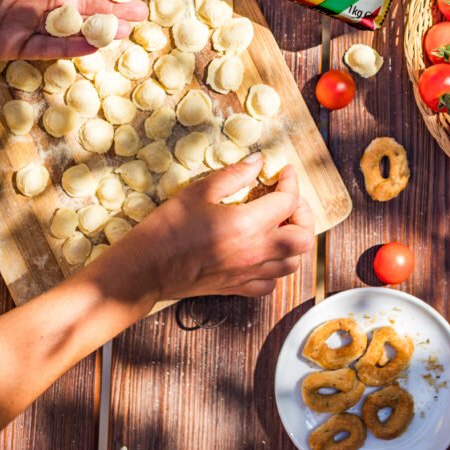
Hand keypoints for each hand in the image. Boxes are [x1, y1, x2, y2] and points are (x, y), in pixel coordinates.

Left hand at [0, 0, 148, 59]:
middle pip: (79, 0)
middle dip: (111, 6)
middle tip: (141, 12)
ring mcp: (22, 21)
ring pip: (69, 26)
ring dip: (98, 29)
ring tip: (127, 32)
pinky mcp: (8, 46)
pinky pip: (45, 48)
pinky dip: (69, 48)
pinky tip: (93, 47)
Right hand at [117, 154, 314, 301]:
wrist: (146, 269)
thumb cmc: (168, 228)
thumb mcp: (199, 191)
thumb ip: (234, 175)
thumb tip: (258, 161)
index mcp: (248, 225)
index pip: (288, 201)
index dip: (291, 182)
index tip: (283, 172)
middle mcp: (255, 252)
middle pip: (303, 239)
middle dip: (303, 215)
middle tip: (287, 199)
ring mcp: (248, 274)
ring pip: (292, 263)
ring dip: (292, 240)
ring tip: (278, 223)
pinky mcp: (238, 288)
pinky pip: (271, 282)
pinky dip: (276, 266)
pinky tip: (262, 250)